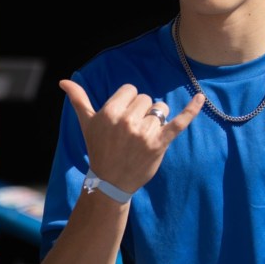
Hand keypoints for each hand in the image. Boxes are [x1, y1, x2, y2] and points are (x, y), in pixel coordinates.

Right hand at [60, 80, 204, 194]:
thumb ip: (79, 100)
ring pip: (160, 109)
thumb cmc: (100, 149)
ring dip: (156, 120)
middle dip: (141, 111)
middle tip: (131, 132)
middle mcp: (127, 121)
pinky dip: (192, 109)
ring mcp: (145, 133)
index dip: (128, 102)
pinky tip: (201, 98)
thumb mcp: (87, 124)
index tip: (122, 118)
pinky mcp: (160, 144)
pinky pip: (180, 122)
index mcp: (110, 112)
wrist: (111, 181)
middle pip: (146, 99)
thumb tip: (63, 81)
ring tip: (143, 137)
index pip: (131, 90)